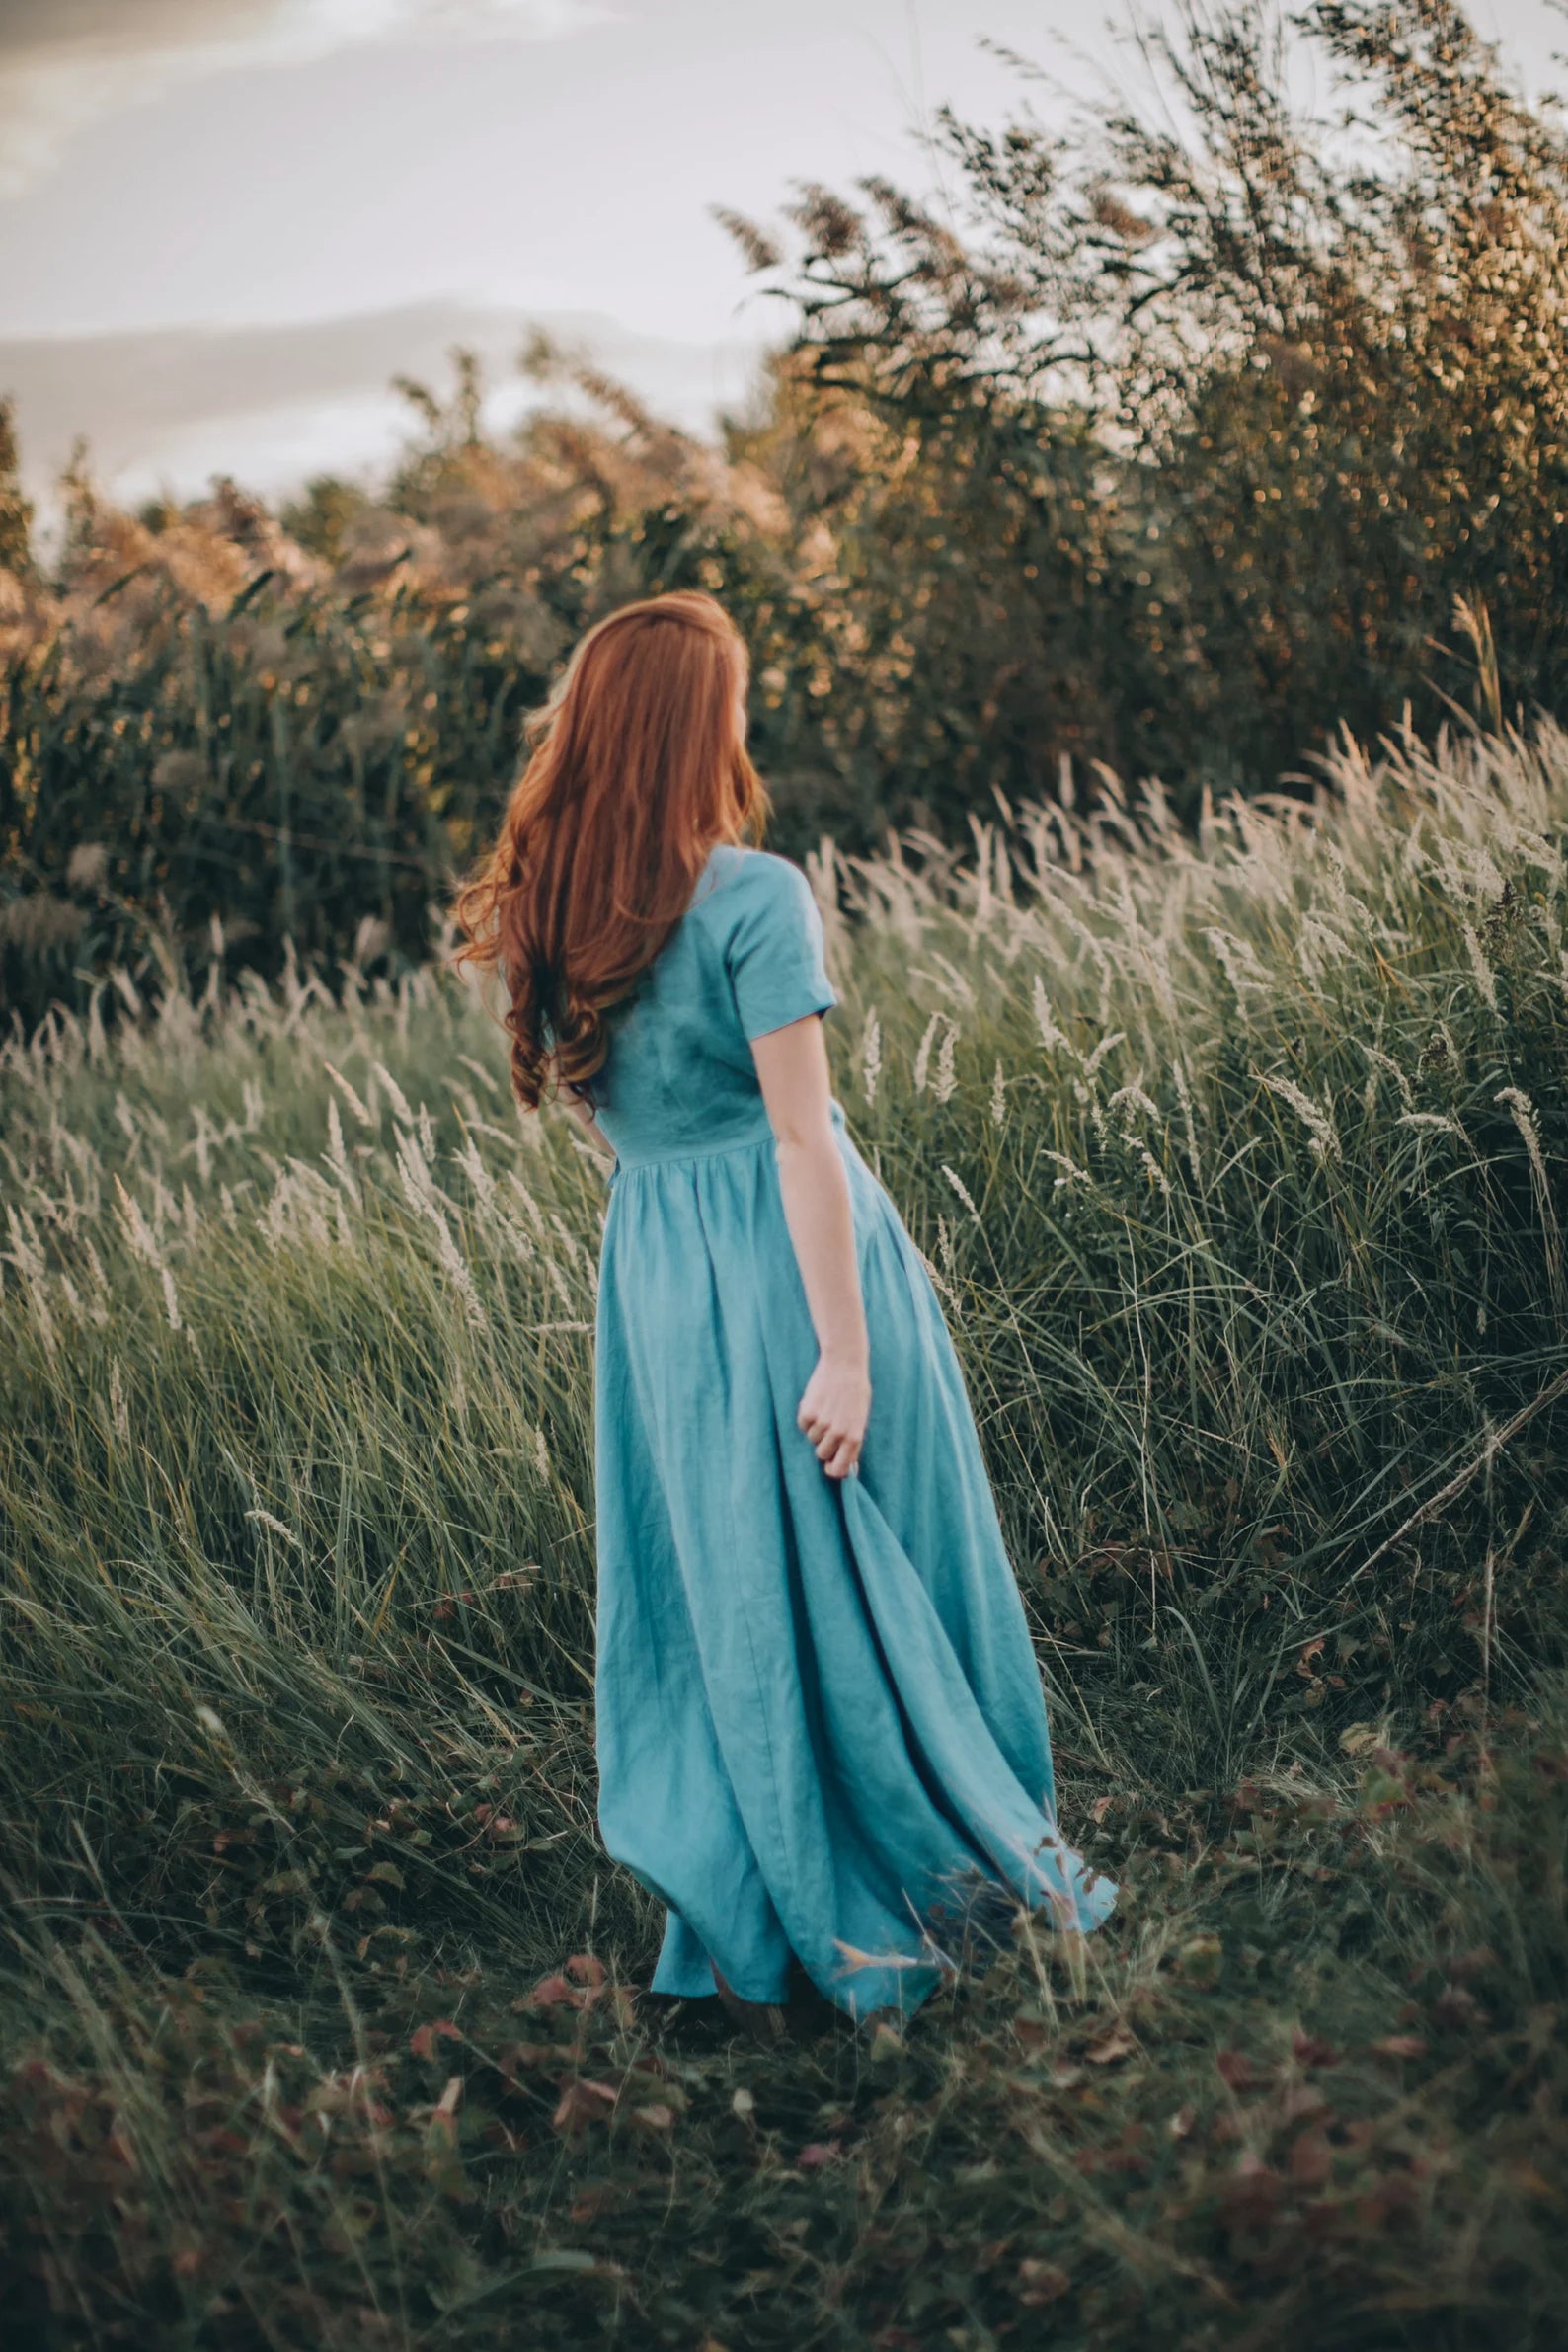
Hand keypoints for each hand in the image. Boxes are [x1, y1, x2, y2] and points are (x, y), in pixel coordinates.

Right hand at [797, 1351, 869, 1480]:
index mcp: (854, 1436)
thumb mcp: (861, 1417)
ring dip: (816, 1428)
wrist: (844, 1364)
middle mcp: (838, 1432)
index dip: (833, 1471)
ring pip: (811, 1438)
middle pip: (821, 1454)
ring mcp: (822, 1423)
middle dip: (823, 1445)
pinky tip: (817, 1402)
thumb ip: (853, 1441)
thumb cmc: (856, 1391)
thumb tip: (849, 1466)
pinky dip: (807, 1416)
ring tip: (826, 1409)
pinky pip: (803, 1425)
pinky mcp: (807, 1412)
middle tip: (828, 1429)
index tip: (829, 1467)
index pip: (840, 1468)